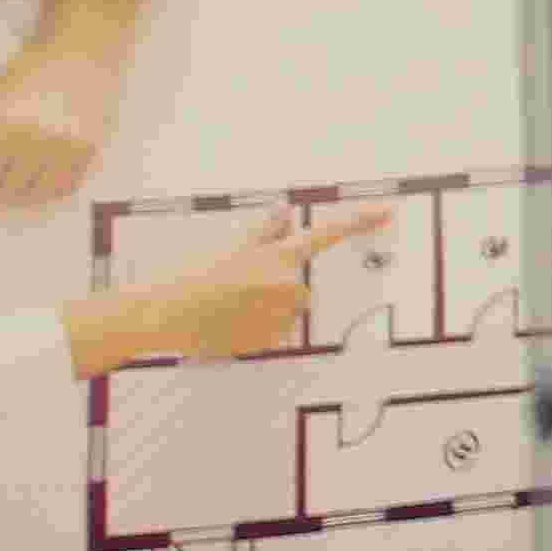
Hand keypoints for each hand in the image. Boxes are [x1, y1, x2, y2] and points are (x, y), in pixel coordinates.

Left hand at [0, 0, 154, 209]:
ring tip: (14, 185)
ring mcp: (66, 146)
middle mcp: (35, 139)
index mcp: (2, 124)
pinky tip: (41, 178)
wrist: (80, 54)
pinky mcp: (90, 150)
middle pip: (6, 194)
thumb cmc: (28, 74)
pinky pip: (65, 189)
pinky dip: (49, 191)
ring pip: (36, 197)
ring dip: (21, 198)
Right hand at [55, 212, 373, 377]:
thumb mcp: (231, 250)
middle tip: (241, 290)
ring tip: (233, 308)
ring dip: (270, 311)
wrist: (165, 314)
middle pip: (301, 287)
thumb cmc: (193, 278)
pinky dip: (261, 330)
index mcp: (276, 257)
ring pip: (289, 312)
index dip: (358, 222)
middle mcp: (285, 284)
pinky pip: (277, 333)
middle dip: (278, 288)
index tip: (387, 212)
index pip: (325, 234)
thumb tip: (285, 210)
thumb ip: (264, 233)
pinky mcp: (271, 340)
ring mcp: (280, 315)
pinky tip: (233, 324)